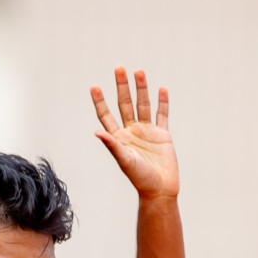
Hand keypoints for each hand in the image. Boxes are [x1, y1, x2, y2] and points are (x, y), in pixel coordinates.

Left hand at [91, 67, 177, 199]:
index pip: (107, 115)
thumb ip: (112, 145)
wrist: (160, 189)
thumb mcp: (124, 161)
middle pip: (125, 104)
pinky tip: (161, 89)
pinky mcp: (162, 135)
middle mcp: (131, 132)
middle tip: (119, 68)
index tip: (94, 86)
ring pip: (143, 105)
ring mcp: (147, 132)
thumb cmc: (140, 178)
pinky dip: (162, 102)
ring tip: (139, 71)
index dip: (100, 101)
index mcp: (119, 138)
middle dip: (122, 87)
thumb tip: (97, 132)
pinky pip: (162, 115)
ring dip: (141, 89)